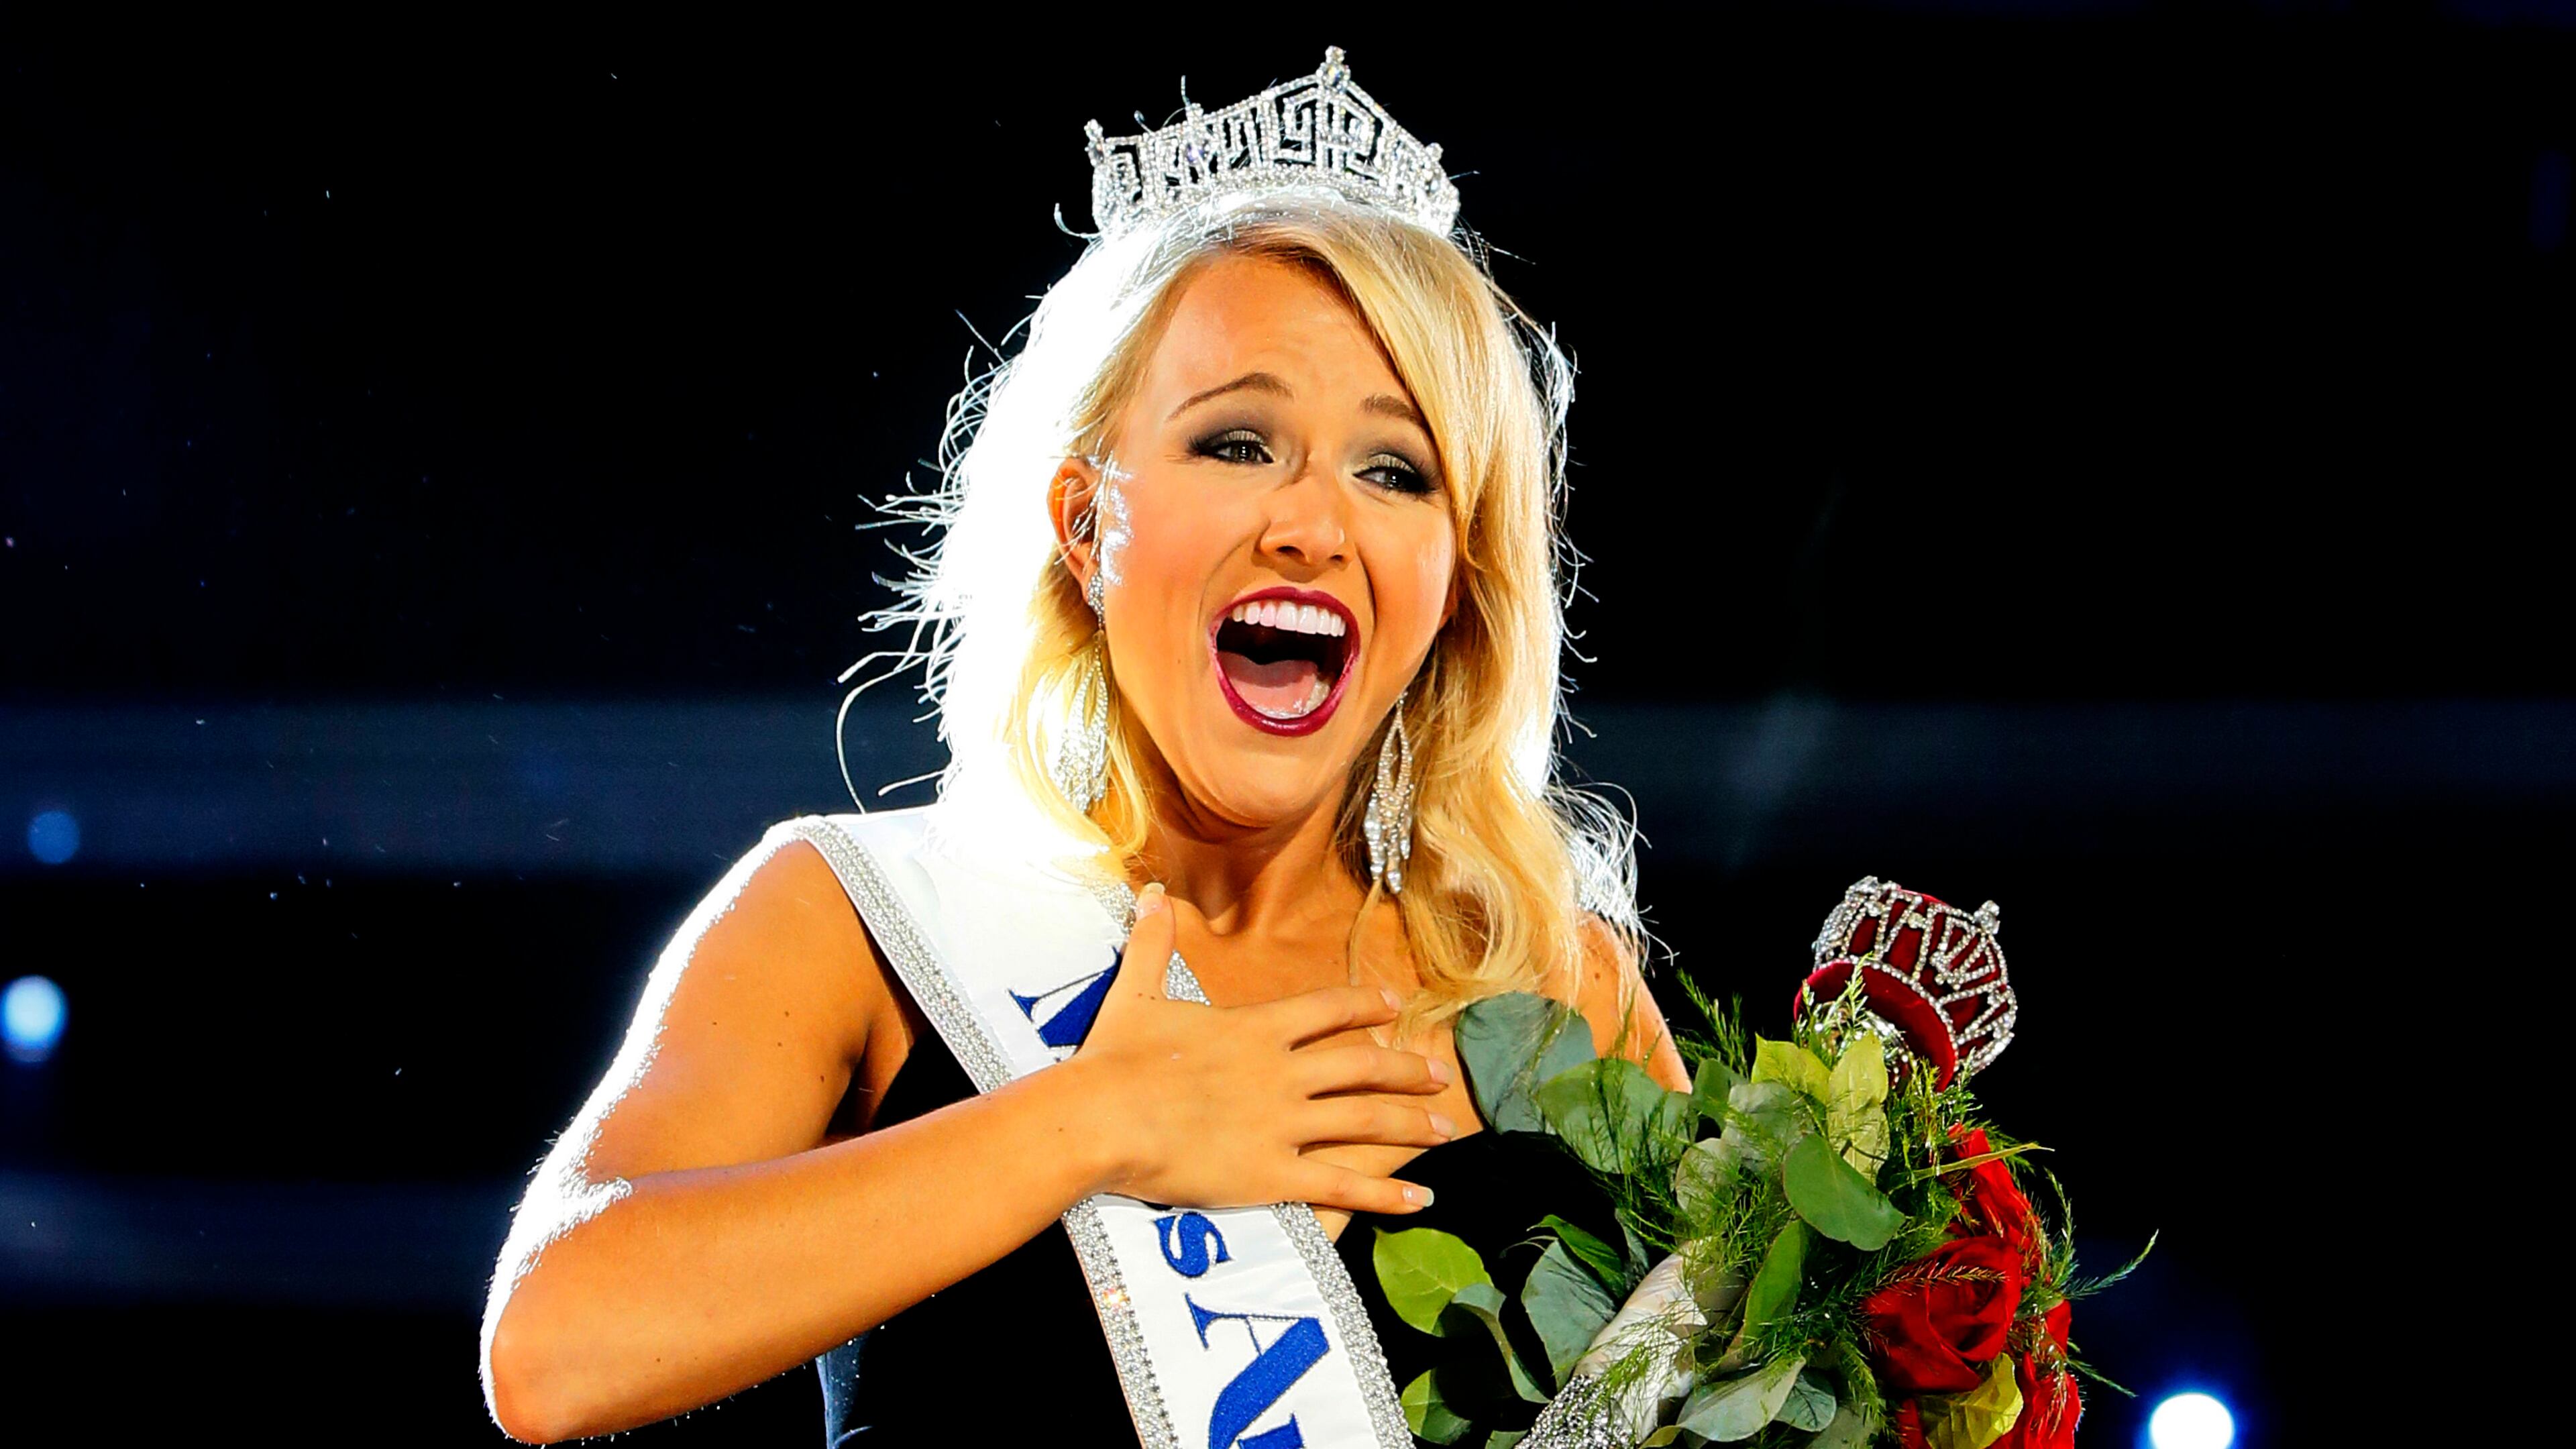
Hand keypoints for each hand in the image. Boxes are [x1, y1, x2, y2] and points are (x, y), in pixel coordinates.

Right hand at [1069, 884, 1452, 1215]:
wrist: (1101, 1118)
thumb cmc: (1115, 1057)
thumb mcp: (1136, 990)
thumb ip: (1153, 940)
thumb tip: (1152, 890)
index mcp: (1257, 1028)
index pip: (1327, 1008)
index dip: (1365, 1005)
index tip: (1395, 1007)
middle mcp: (1283, 1073)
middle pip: (1363, 1064)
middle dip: (1406, 1069)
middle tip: (1439, 1075)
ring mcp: (1283, 1124)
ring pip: (1366, 1121)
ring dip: (1411, 1124)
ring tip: (1446, 1129)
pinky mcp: (1273, 1173)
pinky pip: (1342, 1184)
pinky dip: (1385, 1192)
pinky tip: (1420, 1198)